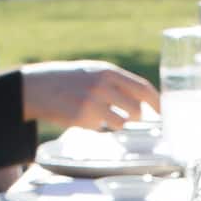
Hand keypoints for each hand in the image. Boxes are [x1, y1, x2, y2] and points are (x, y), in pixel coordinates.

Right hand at [20, 61, 158, 130]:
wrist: (37, 86)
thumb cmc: (69, 80)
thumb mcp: (93, 72)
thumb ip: (116, 83)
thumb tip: (143, 100)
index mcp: (108, 71)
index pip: (143, 88)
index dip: (157, 103)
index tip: (163, 114)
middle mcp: (103, 85)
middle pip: (137, 110)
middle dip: (136, 118)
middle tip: (128, 118)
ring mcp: (93, 102)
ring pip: (122, 122)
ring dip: (118, 123)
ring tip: (103, 115)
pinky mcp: (83, 118)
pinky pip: (103, 128)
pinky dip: (99, 126)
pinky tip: (85, 117)